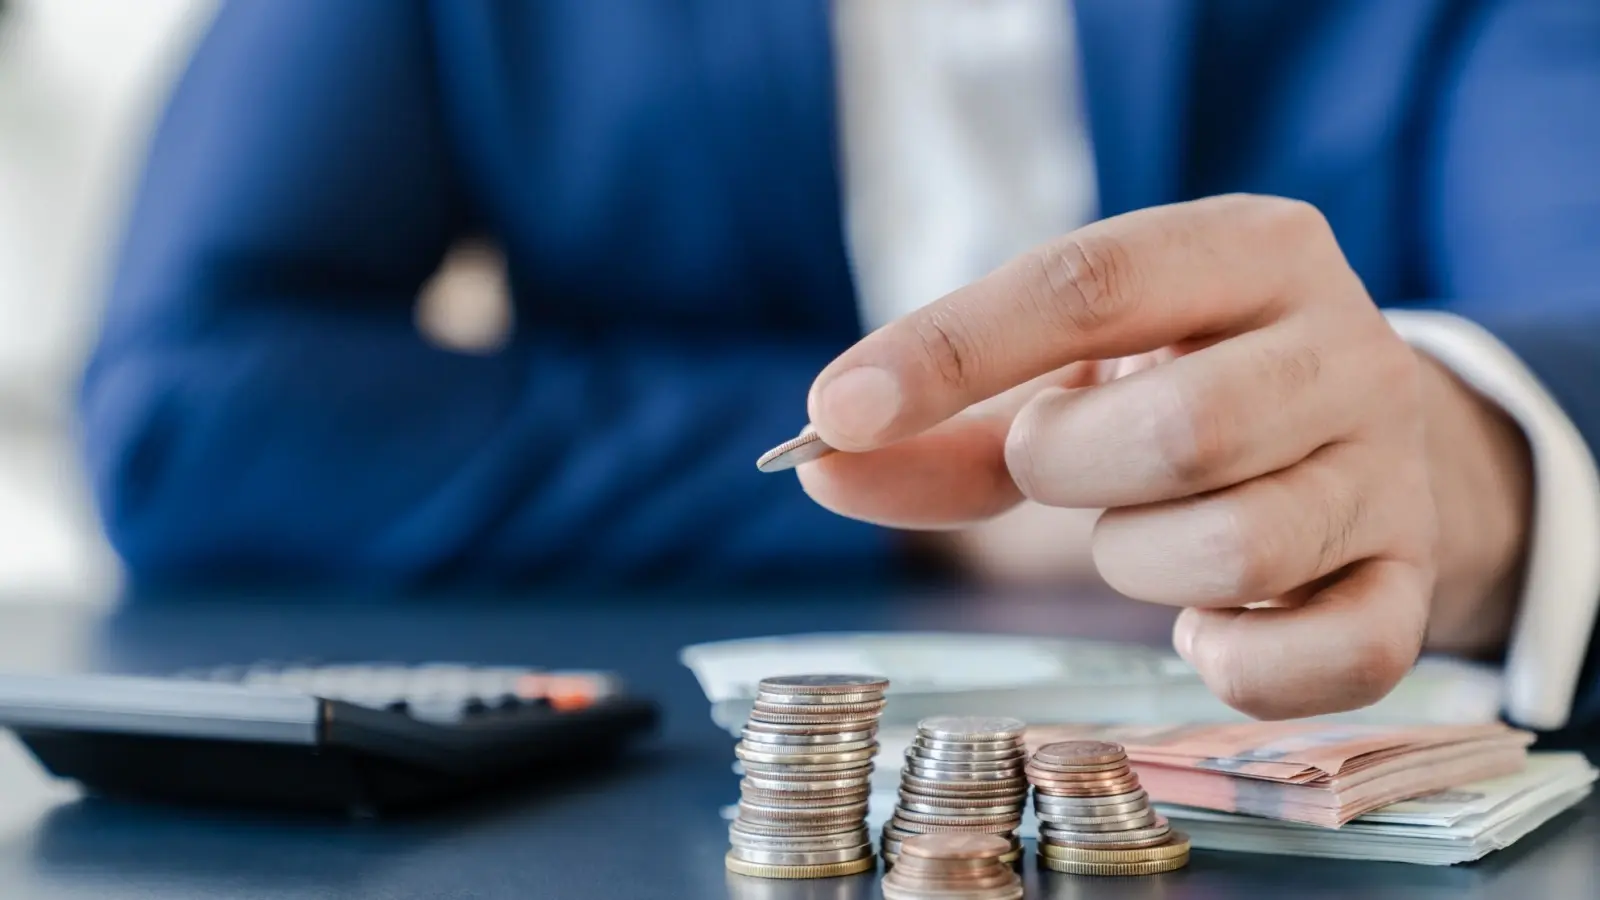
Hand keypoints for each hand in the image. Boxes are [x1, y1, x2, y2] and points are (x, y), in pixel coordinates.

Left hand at [796, 195, 1531, 719]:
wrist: (1360, 440)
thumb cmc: (1179, 391)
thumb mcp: (1071, 377)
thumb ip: (947, 421)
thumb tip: (820, 466)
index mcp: (1249, 250)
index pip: (1089, 283)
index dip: (950, 352)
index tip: (838, 411)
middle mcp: (1343, 345)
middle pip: (1182, 430)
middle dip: (1068, 469)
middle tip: (1056, 465)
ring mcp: (1392, 468)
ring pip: (1243, 548)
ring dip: (1140, 562)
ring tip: (1139, 536)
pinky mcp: (1413, 579)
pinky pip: (1341, 655)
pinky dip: (1242, 662)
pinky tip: (1207, 625)